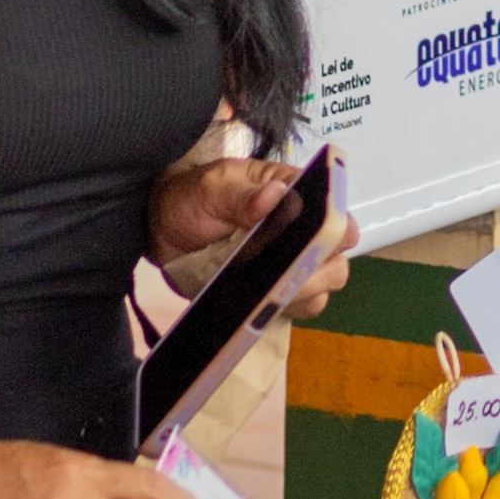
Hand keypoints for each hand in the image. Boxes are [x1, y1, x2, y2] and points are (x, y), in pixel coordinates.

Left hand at [150, 145, 362, 322]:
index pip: (335, 214)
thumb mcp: (210, 188)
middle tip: (286, 276)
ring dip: (299, 296)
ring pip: (320, 291)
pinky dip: (282, 310)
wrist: (163, 228)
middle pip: (335, 261)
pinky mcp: (273, 290)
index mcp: (293, 194)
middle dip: (316, 274)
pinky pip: (294, 308)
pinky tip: (260, 304)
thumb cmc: (191, 197)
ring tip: (267, 292)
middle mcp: (300, 231)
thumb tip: (272, 196)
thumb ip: (240, 194)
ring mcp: (289, 264)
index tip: (321, 245)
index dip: (336, 232)